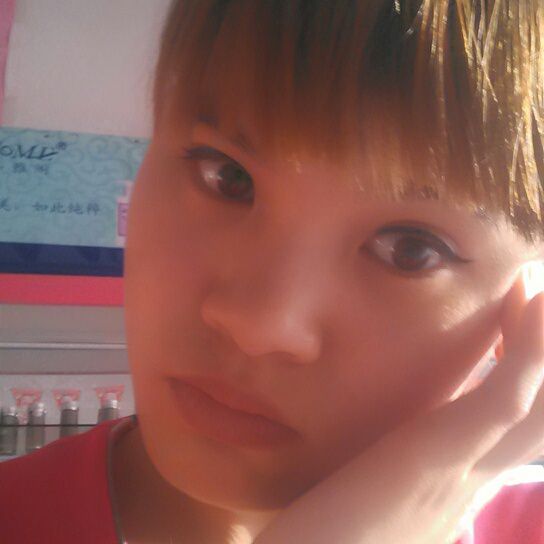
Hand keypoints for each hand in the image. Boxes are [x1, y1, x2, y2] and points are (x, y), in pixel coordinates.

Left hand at [254, 276, 543, 543]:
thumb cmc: (325, 542)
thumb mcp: (362, 498)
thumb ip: (378, 470)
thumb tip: (369, 453)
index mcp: (447, 486)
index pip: (507, 431)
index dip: (529, 384)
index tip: (519, 335)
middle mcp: (466, 479)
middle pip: (537, 415)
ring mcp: (459, 470)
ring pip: (536, 401)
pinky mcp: (439, 458)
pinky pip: (505, 396)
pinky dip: (528, 348)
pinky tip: (528, 298)